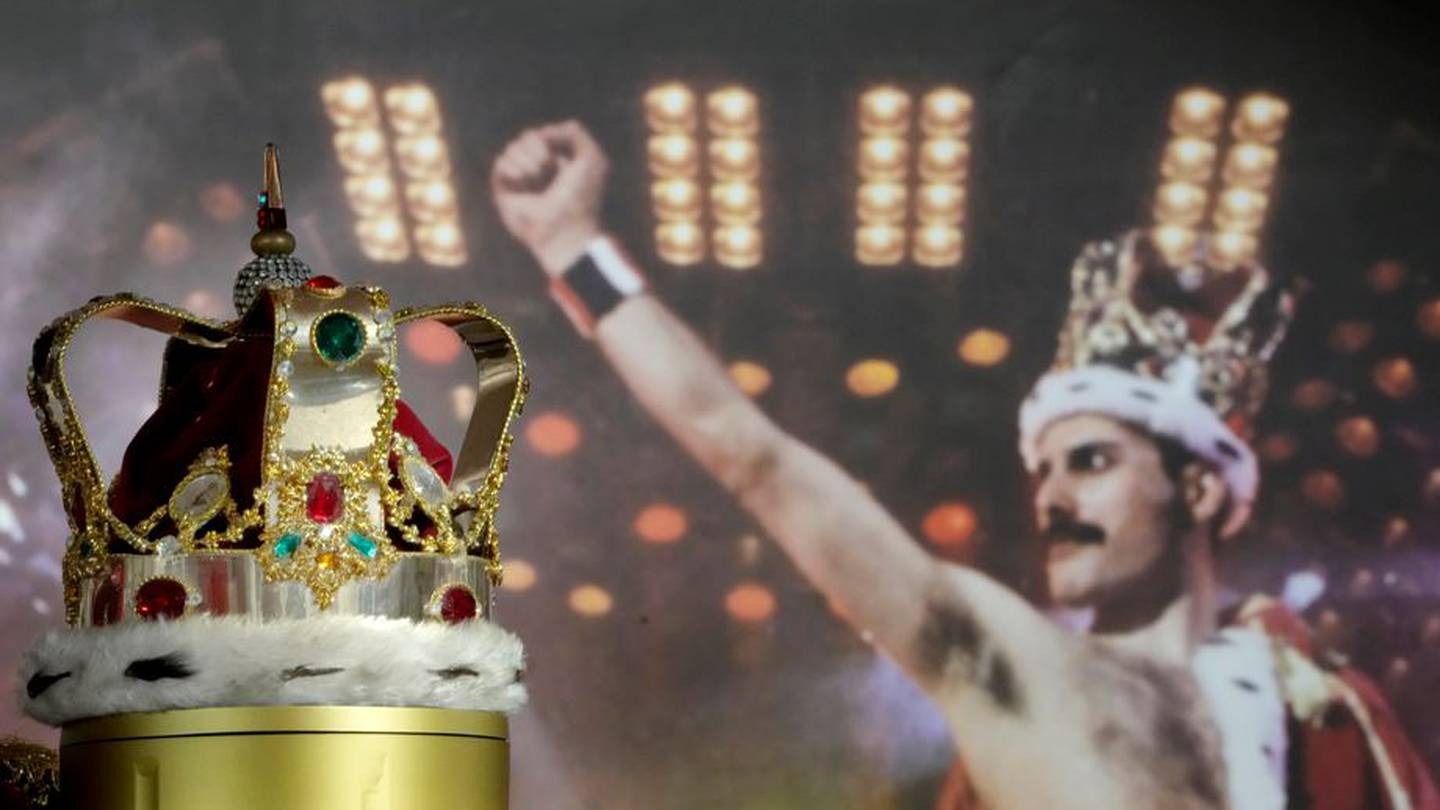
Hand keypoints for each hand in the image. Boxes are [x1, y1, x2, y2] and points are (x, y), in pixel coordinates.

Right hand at [491, 120, 608, 275]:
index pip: (546, 133)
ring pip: (513, 147)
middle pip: (528, 136)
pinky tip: (522, 182)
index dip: (552, 138)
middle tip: (548, 170)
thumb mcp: (592, 158)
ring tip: (536, 179)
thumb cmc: (580, 197)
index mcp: (560, 161)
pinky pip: (501, 161)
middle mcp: (539, 168)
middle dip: (538, 149)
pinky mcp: (504, 188)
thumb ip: (575, 132)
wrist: (562, 227)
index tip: (562, 159)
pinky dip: (514, 169)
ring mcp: (521, 177)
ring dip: (527, 161)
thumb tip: (543, 131)